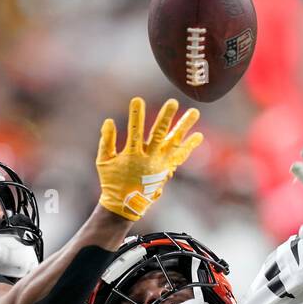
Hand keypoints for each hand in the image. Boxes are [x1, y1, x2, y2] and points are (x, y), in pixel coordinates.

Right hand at [97, 97, 202, 220]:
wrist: (126, 204)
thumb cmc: (112, 181)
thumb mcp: (104, 162)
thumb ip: (106, 141)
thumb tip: (108, 121)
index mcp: (132, 156)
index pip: (134, 131)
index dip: (135, 116)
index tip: (137, 100)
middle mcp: (149, 159)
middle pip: (159, 135)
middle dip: (165, 118)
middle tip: (173, 102)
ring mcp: (160, 164)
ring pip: (174, 143)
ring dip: (184, 127)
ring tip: (195, 112)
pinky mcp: (167, 168)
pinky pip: (180, 156)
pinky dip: (189, 146)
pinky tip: (198, 136)